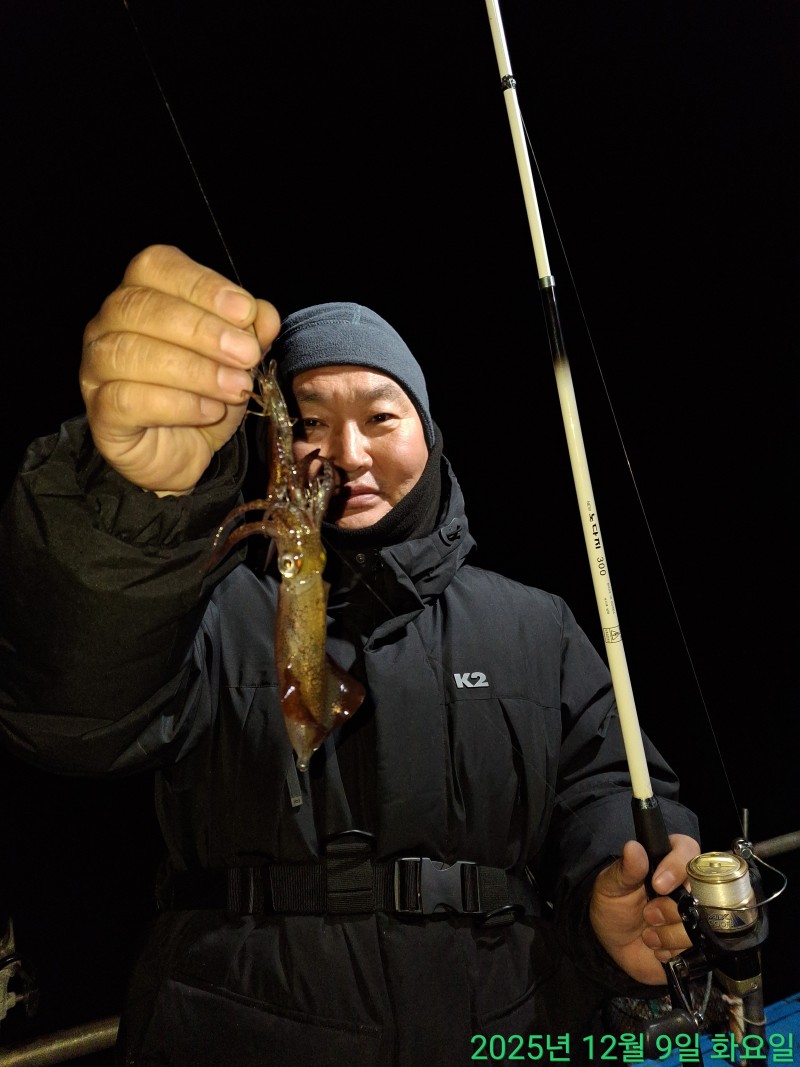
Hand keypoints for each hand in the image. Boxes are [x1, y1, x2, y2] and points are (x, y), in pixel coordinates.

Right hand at [80, 244, 280, 493]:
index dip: (201, 285)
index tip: (245, 312)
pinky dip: (176, 404)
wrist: (185, 455)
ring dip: (194, 370)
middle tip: (246, 356)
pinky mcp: (100, 413)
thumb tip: (264, 315)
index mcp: (143, 294)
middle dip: (202, 330)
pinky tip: (209, 411)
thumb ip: (251, 333)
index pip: (157, 267)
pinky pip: (126, 399)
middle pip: (142, 307)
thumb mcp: (237, 362)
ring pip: (130, 352)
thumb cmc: (204, 395)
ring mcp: (96, 367)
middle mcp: (109, 324)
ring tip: (235, 388)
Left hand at [589, 834, 699, 984]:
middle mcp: (687, 886)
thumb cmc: (614, 908)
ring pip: (701, 922)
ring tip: (648, 934)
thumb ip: (625, 869)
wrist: (616, 948)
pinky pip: (700, 946)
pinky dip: (675, 951)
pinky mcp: (699, 941)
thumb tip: (633, 847)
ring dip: (669, 934)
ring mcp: (696, 914)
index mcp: (667, 861)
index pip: (687, 849)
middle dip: (670, 909)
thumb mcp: (611, 887)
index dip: (677, 866)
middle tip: (648, 914)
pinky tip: (659, 949)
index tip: (658, 884)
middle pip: (701, 889)